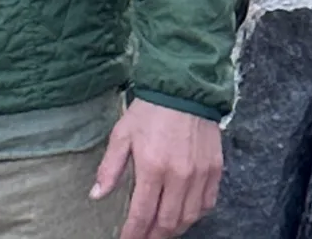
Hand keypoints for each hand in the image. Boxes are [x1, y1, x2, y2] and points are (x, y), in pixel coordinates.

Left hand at [91, 99, 222, 238]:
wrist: (184, 87)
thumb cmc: (150, 110)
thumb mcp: (122, 133)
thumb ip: (110, 167)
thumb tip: (97, 195)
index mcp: (153, 167)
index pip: (142, 214)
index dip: (133, 234)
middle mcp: (179, 176)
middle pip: (167, 223)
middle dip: (153, 236)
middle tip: (143, 238)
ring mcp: (200, 175)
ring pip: (188, 218)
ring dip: (173, 229)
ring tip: (160, 230)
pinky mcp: (215, 170)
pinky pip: (207, 205)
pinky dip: (194, 215)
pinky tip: (183, 214)